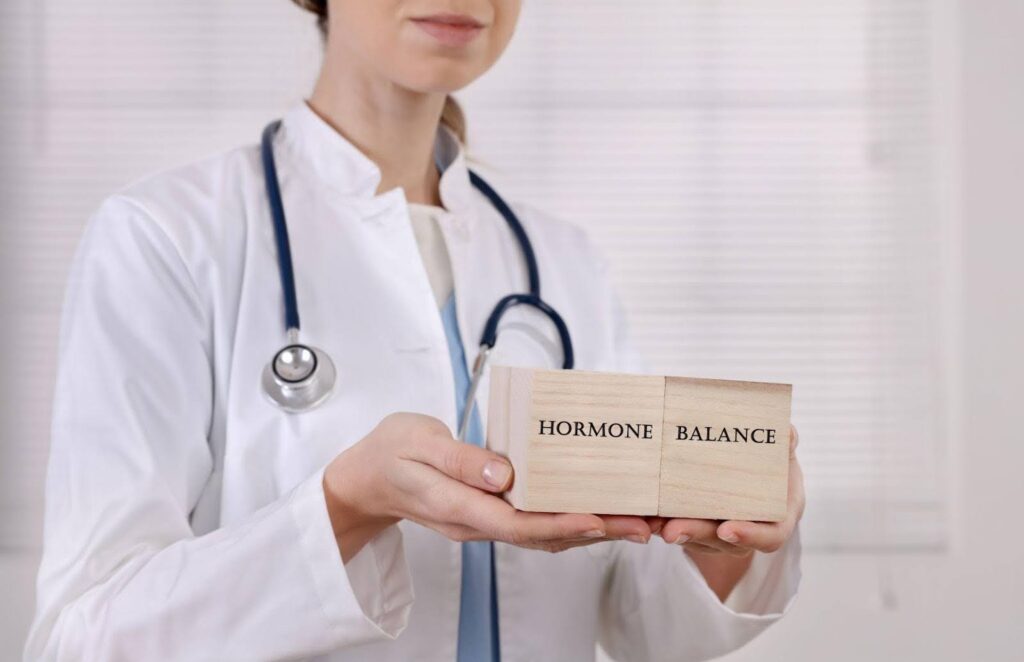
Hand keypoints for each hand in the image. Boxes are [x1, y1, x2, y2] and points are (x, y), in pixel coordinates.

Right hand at [323, 413, 653, 559]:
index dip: (560, 524)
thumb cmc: (389, 453)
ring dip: (590, 530)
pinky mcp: (488, 514)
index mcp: (455, 506)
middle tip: (641, 524)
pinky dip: (568, 521)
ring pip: (543, 535)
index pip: (516, 523)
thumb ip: (459, 458)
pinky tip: (595, 511)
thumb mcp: (417, 441)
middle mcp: (474, 523)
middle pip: (542, 536)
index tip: (599, 518)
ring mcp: (482, 523)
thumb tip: (505, 474)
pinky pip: (534, 524)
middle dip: (594, 531)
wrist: (366, 478)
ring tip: (634, 521)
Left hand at [654, 424, 804, 556]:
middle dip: (697, 535)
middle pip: (725, 543)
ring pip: (699, 540)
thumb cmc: (774, 459)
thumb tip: (786, 433)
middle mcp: (751, 531)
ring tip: (653, 522)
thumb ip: (784, 441)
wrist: (755, 466)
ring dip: (676, 531)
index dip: (750, 536)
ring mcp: (724, 533)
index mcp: (779, 516)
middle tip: (672, 530)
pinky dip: (665, 522)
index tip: (726, 529)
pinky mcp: (700, 526)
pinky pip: (683, 529)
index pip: (770, 537)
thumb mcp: (782, 449)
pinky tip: (646, 514)